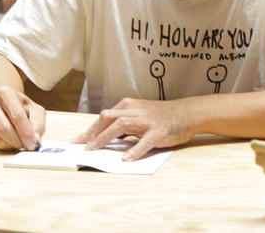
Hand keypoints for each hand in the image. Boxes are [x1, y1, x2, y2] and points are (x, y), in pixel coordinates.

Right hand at [0, 86, 45, 150]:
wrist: (3, 103)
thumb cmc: (21, 106)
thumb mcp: (34, 109)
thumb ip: (38, 123)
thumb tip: (35, 139)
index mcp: (5, 93)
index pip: (16, 115)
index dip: (25, 132)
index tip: (32, 144)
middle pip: (4, 128)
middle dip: (18, 141)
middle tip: (27, 145)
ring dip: (12, 145)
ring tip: (21, 141)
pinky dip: (6, 146)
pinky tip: (12, 141)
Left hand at [72, 98, 196, 160]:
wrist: (186, 113)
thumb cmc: (162, 115)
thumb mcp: (141, 113)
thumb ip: (125, 122)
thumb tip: (106, 136)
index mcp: (129, 106)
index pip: (105, 116)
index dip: (90, 129)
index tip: (78, 140)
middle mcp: (135, 111)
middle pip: (108, 118)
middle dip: (93, 132)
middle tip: (84, 146)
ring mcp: (146, 122)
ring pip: (121, 126)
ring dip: (105, 138)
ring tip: (95, 149)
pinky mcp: (158, 133)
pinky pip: (144, 142)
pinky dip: (134, 151)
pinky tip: (125, 159)